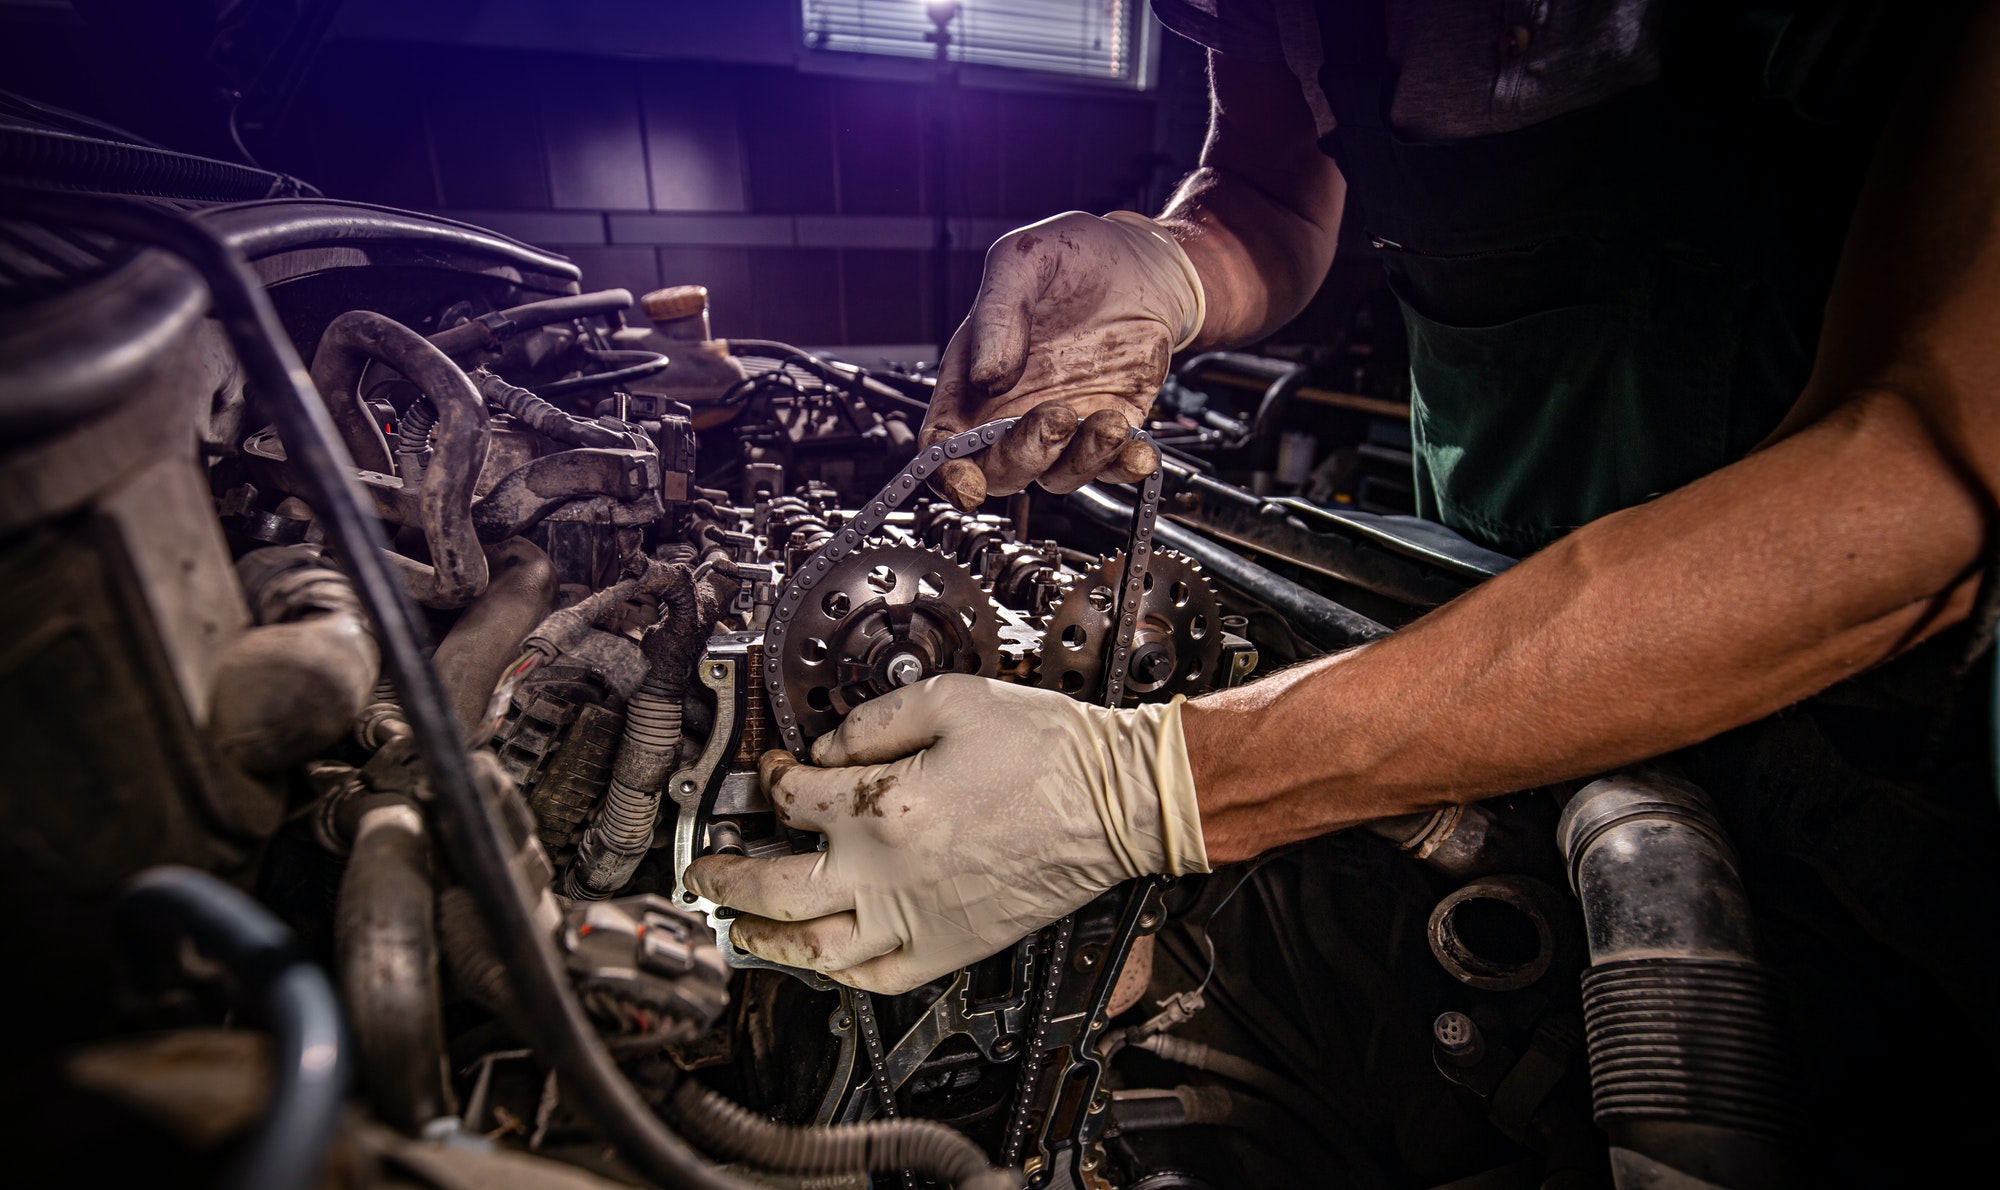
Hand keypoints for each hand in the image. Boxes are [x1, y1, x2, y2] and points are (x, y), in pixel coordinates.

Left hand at [682, 675, 1208, 993]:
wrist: (1116, 802)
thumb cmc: (1050, 752)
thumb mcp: (952, 699)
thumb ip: (873, 719)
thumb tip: (826, 746)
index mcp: (882, 804)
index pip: (791, 794)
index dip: (768, 775)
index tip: (770, 767)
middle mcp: (886, 872)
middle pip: (773, 887)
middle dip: (724, 876)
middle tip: (704, 869)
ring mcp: (915, 918)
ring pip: (811, 948)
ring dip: (760, 938)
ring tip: (736, 928)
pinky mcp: (948, 947)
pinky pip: (875, 978)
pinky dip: (834, 975)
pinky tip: (818, 965)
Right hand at [921, 211, 1206, 509]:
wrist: (1142, 261)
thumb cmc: (1072, 257)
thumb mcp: (1021, 261)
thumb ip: (997, 314)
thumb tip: (985, 375)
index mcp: (972, 376)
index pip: (944, 441)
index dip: (947, 471)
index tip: (966, 481)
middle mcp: (1013, 409)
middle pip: (1000, 469)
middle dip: (1022, 457)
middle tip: (1054, 415)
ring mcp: (1063, 422)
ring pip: (1057, 475)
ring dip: (1080, 460)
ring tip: (1106, 421)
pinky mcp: (1109, 425)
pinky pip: (1112, 465)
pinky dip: (1125, 466)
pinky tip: (1138, 450)